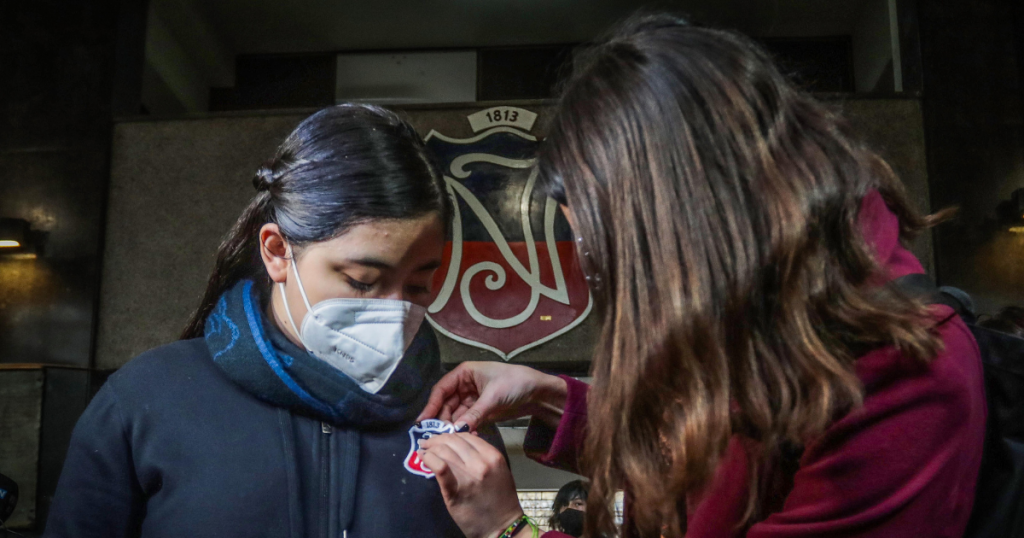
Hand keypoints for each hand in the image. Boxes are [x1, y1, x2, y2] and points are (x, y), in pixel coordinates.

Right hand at [417, 362, 567, 431]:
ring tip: (451, 440)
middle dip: (441, 419)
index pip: (441, 390)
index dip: (431, 405)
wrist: (538, 392)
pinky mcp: (480, 412)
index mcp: (464, 374)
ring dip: (453, 427)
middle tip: (437, 437)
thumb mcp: (493, 397)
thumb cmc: (515, 384)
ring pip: (455, 415)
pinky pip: (466, 422)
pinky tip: (465, 438)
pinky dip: (465, 430)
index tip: (423, 422)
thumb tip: (456, 430)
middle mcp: (464, 386)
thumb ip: (474, 414)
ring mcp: (472, 400)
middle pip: (445, 404)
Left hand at [419, 432, 523, 537]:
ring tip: (424, 450)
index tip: (441, 438)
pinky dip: (428, 459)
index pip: (466, 436)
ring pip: (444, 451)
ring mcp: (468, 477)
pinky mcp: (455, 490)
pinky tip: (423, 457)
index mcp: (493, 456)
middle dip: (437, 439)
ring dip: (430, 448)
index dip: (450, 434)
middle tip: (428, 442)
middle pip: (453, 441)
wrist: (501, 527)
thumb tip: (464, 440)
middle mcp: (481, 463)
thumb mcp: (498, 471)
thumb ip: (483, 455)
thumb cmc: (499, 499)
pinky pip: (440, 467)